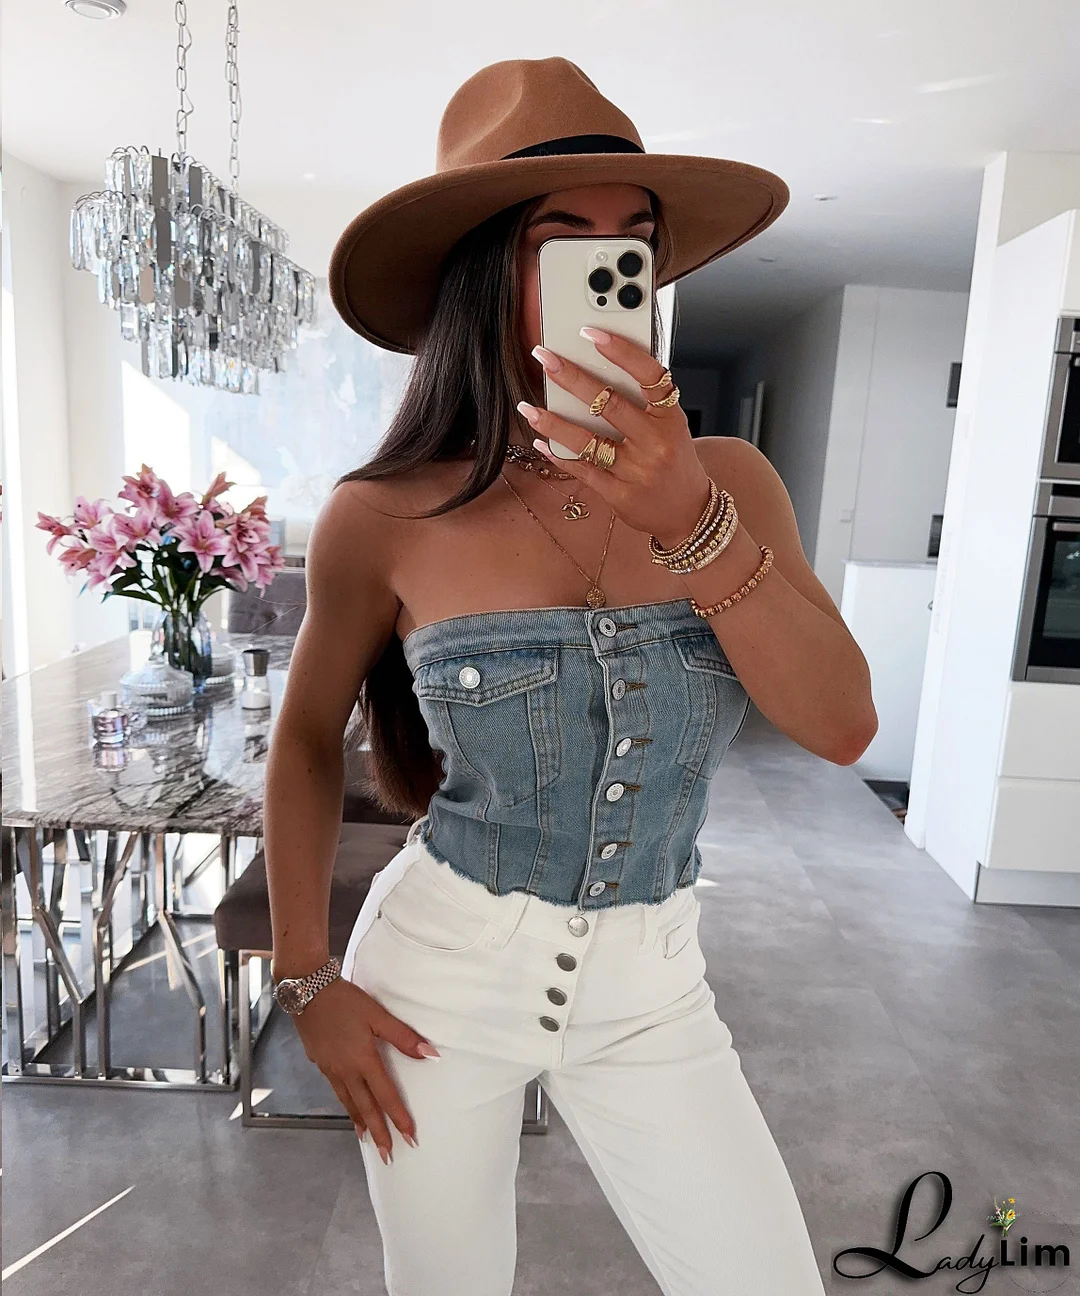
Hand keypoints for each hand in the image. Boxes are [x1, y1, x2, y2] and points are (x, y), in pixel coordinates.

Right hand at [292, 974, 437, 1162]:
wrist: (307, 990)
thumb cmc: (344, 1000)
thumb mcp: (377, 1014)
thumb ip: (403, 1036)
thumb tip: (429, 1054)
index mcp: (363, 1060)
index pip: (386, 1096)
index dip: (399, 1117)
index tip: (410, 1137)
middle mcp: (345, 1070)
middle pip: (366, 1108)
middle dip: (379, 1132)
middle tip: (389, 1155)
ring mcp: (330, 1069)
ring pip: (349, 1102)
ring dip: (361, 1122)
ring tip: (368, 1140)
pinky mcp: (320, 1062)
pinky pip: (337, 1091)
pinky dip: (346, 1105)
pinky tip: (349, 1107)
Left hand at [520, 328, 711, 547]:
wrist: (688, 512)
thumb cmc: (674, 460)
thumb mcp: (671, 426)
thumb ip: (644, 401)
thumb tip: (600, 366)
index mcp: (671, 418)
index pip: (649, 376)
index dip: (621, 352)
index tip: (592, 333)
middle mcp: (655, 443)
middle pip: (609, 405)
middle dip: (572, 378)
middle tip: (543, 357)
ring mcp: (636, 471)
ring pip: (587, 441)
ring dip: (552, 422)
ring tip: (527, 407)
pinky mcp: (619, 494)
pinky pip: (582, 470)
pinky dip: (558, 453)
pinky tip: (540, 441)